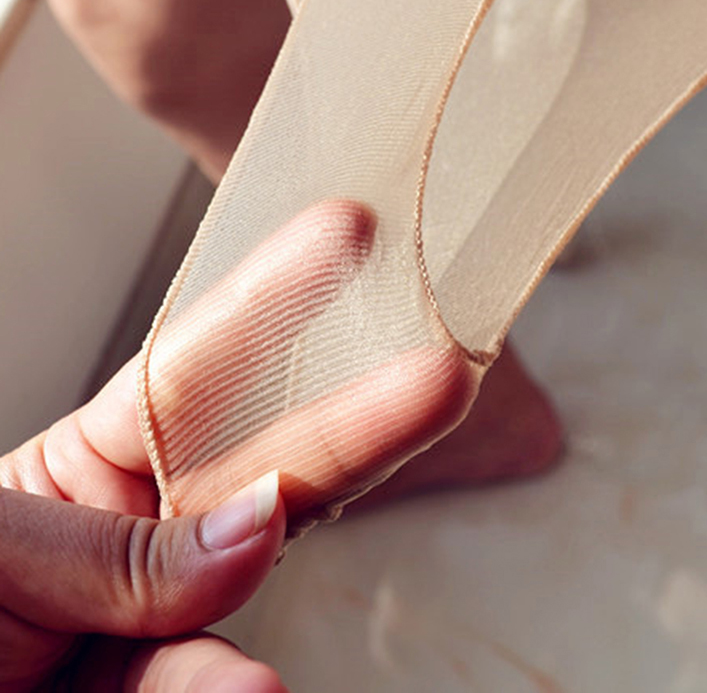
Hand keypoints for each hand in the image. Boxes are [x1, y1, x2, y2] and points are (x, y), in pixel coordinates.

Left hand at [0, 200, 474, 689]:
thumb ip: (115, 547)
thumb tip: (259, 522)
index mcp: (94, 465)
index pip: (199, 367)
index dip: (275, 297)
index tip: (344, 233)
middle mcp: (148, 534)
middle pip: (271, 464)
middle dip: (361, 417)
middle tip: (439, 374)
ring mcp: (163, 621)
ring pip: (245, 589)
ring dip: (266, 590)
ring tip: (254, 635)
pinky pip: (208, 688)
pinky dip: (223, 690)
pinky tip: (245, 689)